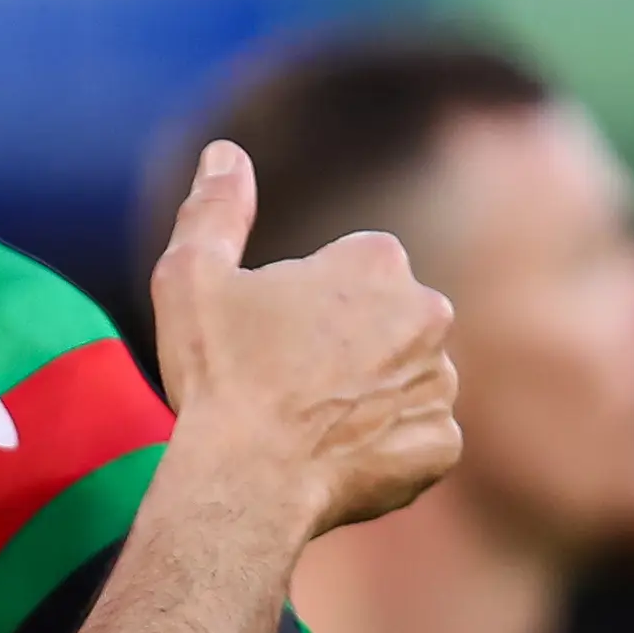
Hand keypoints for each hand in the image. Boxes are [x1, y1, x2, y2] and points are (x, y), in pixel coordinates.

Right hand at [148, 139, 460, 535]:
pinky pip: (417, 440)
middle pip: (388, 323)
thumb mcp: (191, 277)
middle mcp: (428, 311)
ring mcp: (441, 382)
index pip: (353, 271)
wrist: (245, 480)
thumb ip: (215, 209)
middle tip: (286, 387)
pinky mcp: (442, 445)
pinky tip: (333, 461)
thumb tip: (224, 152)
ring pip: (405, 381)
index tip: (269, 340)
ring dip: (369, 399)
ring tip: (307, 430)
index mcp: (376, 261)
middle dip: (350, 347)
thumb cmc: (217, 375)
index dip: (306, 306)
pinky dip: (384, 451)